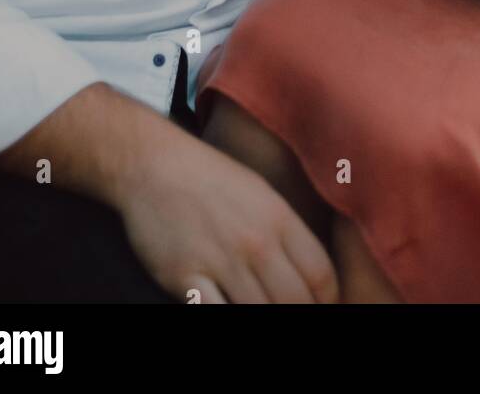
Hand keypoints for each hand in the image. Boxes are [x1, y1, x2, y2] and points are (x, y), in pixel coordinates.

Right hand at [117, 126, 337, 303]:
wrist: (152, 164)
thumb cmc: (208, 177)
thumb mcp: (260, 192)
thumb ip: (286, 231)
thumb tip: (311, 271)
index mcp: (278, 218)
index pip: (321, 275)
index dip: (327, 300)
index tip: (320, 305)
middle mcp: (255, 241)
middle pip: (295, 301)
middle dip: (298, 315)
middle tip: (289, 312)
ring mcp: (220, 261)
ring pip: (259, 313)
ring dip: (263, 317)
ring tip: (257, 307)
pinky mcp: (184, 277)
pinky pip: (216, 314)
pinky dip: (226, 315)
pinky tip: (226, 306)